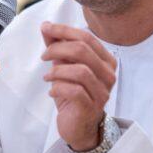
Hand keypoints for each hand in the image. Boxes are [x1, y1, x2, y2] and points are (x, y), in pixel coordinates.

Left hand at [40, 22, 116, 151]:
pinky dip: (59, 87)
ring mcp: (102, 92)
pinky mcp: (91, 107)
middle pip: (83, 51)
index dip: (64, 30)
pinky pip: (74, 91)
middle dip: (57, 49)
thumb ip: (58, 46)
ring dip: (57, 71)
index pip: (87, 38)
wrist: (79, 126)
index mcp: (106, 61)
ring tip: (47, 77)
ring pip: (80, 71)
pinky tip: (52, 91)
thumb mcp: (65, 67)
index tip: (46, 28)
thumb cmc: (74, 94)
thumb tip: (46, 26)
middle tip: (44, 56)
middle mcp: (108, 75)